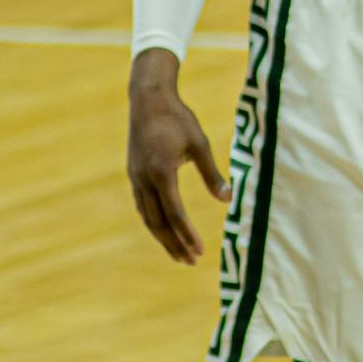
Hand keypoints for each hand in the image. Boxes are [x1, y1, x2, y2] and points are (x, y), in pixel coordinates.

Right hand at [125, 50, 229, 263]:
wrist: (148, 100)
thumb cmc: (178, 119)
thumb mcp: (200, 144)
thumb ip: (212, 174)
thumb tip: (228, 200)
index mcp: (161, 173)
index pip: (175, 214)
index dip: (187, 235)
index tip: (199, 252)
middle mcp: (144, 180)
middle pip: (158, 223)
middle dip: (174, 244)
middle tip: (190, 262)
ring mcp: (136, 178)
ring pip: (148, 216)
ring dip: (162, 237)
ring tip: (177, 253)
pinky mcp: (134, 174)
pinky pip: (142, 205)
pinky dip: (153, 221)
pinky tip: (163, 229)